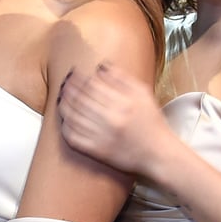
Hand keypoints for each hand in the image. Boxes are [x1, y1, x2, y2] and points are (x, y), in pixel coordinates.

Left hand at [56, 61, 171, 177]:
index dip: (78, 77)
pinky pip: (72, 137)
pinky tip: (65, 118)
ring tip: (62, 97)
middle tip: (64, 83)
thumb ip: (121, 78)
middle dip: (68, 88)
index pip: (92, 85)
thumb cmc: (151, 122)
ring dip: (63, 105)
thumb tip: (100, 67)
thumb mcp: (143, 94)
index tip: (73, 72)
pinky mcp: (96, 151)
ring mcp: (102, 136)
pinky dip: (65, 126)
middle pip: (80, 99)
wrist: (158, 154)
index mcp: (124, 103)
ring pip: (72, 116)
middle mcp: (112, 119)